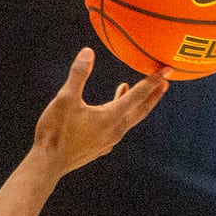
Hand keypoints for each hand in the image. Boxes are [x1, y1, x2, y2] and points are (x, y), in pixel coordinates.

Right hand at [31, 47, 167, 175]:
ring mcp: (109, 141)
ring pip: (128, 119)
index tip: (167, 70)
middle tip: (165, 83)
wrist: (48, 164)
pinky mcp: (100, 148)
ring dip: (134, 105)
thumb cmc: (56, 131)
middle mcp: (115, 129)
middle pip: (141, 110)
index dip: (153, 80)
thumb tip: (88, 52)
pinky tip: (110, 115)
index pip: (138, 94)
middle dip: (153, 95)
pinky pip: (117, 128)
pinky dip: (120, 116)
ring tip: (130, 90)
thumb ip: (78, 75)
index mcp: (111, 116)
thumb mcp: (65, 99)